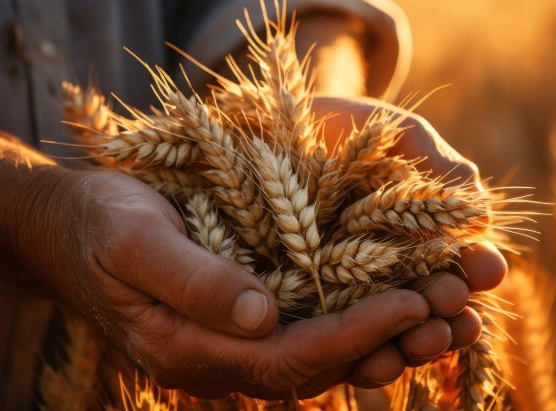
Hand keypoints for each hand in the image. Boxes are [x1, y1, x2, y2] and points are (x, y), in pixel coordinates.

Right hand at [1, 167, 434, 398]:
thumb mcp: (135, 240)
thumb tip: (261, 314)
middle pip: (318, 364)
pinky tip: (393, 296)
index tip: (409, 301)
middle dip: (386, 339)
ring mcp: (232, 341)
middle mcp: (218, 358)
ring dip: (383, 334)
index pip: (288, 357)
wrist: (74, 227)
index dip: (351, 333)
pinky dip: (355, 317)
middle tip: (449, 306)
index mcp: (189, 348)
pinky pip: (308, 329)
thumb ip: (191, 279)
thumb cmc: (99, 224)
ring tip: (442, 307)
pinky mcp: (241, 318)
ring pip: (322, 352)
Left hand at [312, 96, 506, 372]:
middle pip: (425, 300)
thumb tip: (482, 214)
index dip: (475, 266)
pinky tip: (369, 359)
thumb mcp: (393, 132)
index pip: (456, 258)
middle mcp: (386, 262)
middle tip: (452, 307)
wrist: (273, 121)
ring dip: (409, 340)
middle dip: (444, 308)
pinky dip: (355, 347)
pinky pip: (332, 330)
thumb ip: (434, 162)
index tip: (486, 266)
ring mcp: (344, 281)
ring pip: (384, 325)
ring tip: (420, 340)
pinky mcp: (303, 294)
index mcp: (416, 230)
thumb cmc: (341, 123)